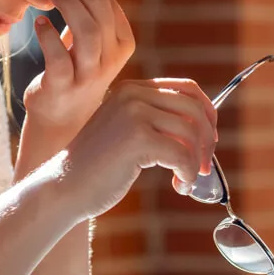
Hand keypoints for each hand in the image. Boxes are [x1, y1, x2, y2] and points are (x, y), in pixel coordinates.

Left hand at [23, 0, 134, 140]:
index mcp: (122, 40)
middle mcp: (112, 57)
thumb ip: (82, 1)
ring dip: (67, 3)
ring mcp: (90, 74)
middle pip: (100, 8)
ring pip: (87, 30)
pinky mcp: (65, 87)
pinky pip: (59, 57)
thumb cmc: (72, 67)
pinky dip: (49, 36)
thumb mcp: (85, 35)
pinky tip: (40, 23)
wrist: (60, 117)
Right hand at [54, 78, 217, 221]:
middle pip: (194, 108)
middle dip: (207, 139)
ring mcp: (134, 114)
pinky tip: (179, 186)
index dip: (207, 113)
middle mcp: (133, 95)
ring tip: (185, 180)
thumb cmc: (97, 166)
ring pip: (191, 132)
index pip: (186, 88)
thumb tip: (204, 127)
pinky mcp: (138, 138)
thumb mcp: (125, 131)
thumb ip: (155, 121)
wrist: (65, 186)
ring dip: (196, 161)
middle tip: (204, 166)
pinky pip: (181, 155)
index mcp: (132, 89)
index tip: (208, 140)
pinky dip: (187, 173)